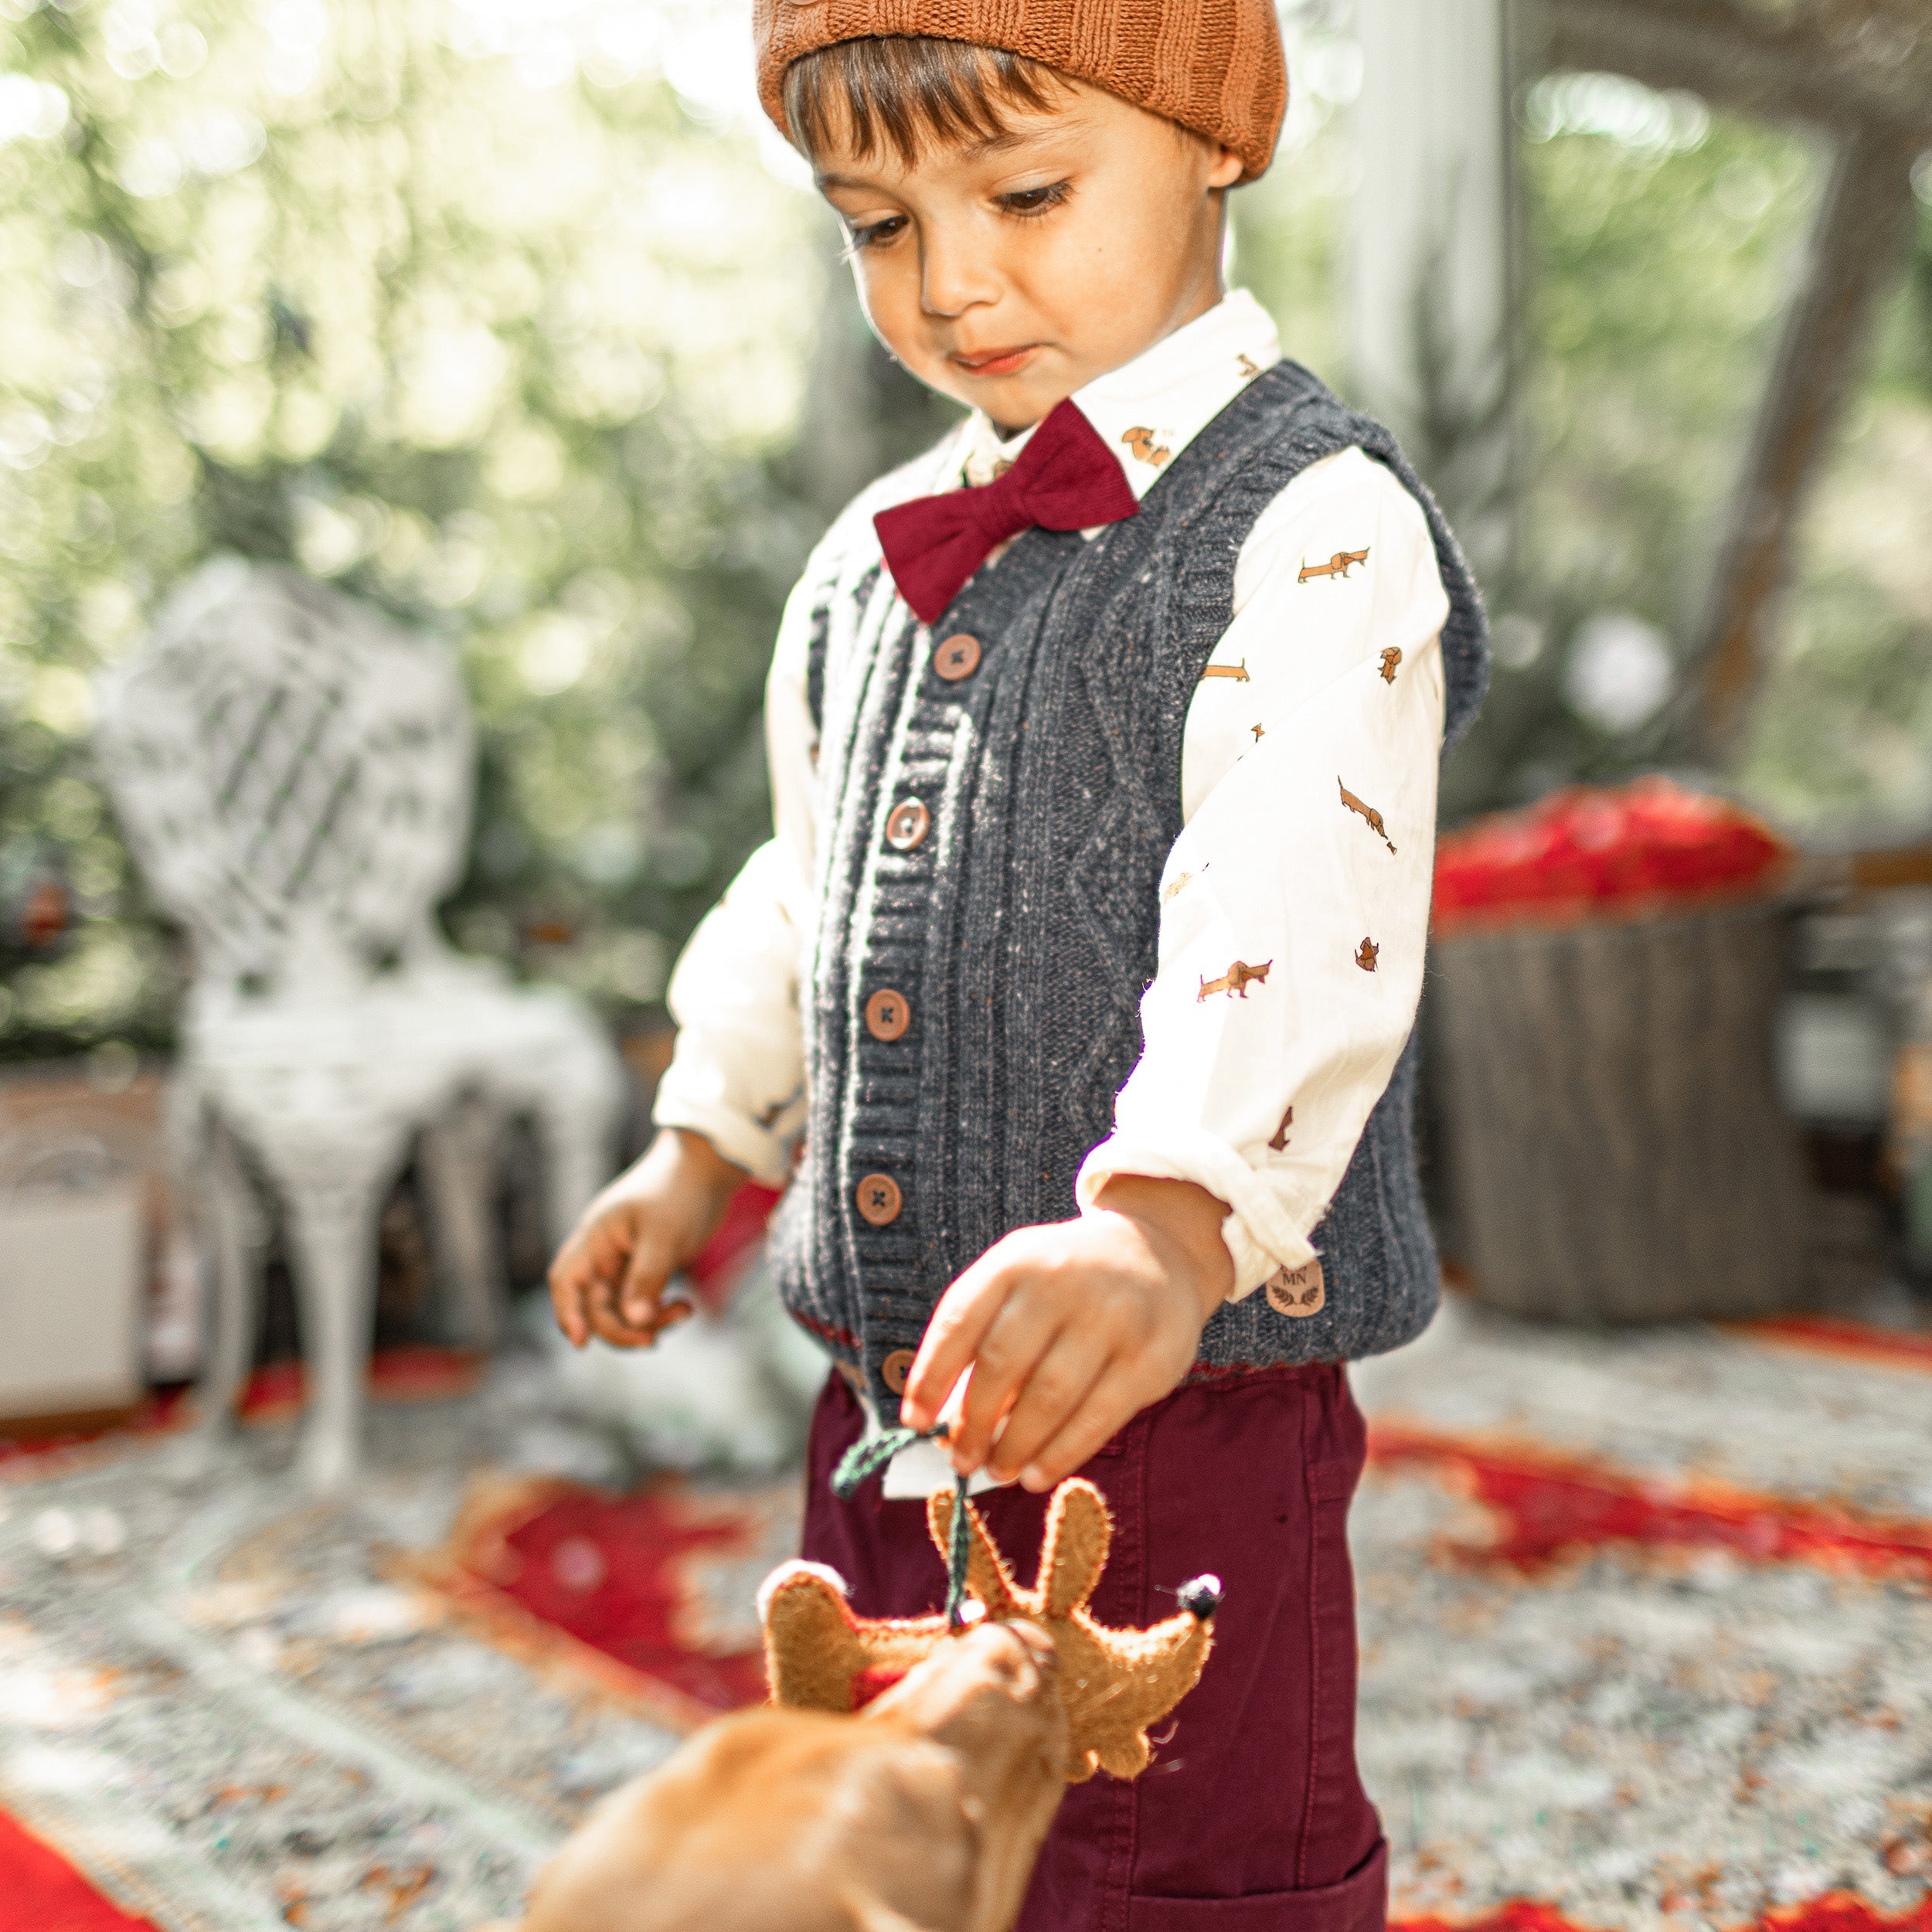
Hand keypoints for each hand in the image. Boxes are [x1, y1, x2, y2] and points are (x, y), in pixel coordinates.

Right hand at [547, 1128, 746, 1348]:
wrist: (710, 1166)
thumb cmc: (680, 1192)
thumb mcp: (663, 1236)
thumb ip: (647, 1279)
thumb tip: (636, 1321)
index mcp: (596, 1237)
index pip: (566, 1280)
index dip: (566, 1312)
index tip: (580, 1342)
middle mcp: (605, 1252)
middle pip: (595, 1305)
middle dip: (620, 1328)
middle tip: (653, 1339)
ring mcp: (626, 1261)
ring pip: (621, 1309)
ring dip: (646, 1322)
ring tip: (684, 1311)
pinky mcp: (648, 1267)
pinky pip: (643, 1303)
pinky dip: (659, 1312)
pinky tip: (684, 1307)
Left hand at [900, 1176, 1233, 1491]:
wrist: (1157, 1253)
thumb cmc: (1066, 1281)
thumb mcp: (1019, 1282)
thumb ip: (980, 1336)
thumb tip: (941, 1418)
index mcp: (1017, 1259)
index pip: (959, 1320)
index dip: (930, 1376)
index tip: (913, 1422)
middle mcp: (1063, 1281)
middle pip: (1001, 1364)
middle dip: (972, 1422)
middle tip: (959, 1460)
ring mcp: (1112, 1318)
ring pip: (1048, 1398)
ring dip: (1013, 1446)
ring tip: (995, 1471)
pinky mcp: (1151, 1358)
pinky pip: (1096, 1418)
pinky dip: (1060, 1455)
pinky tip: (1036, 1475)